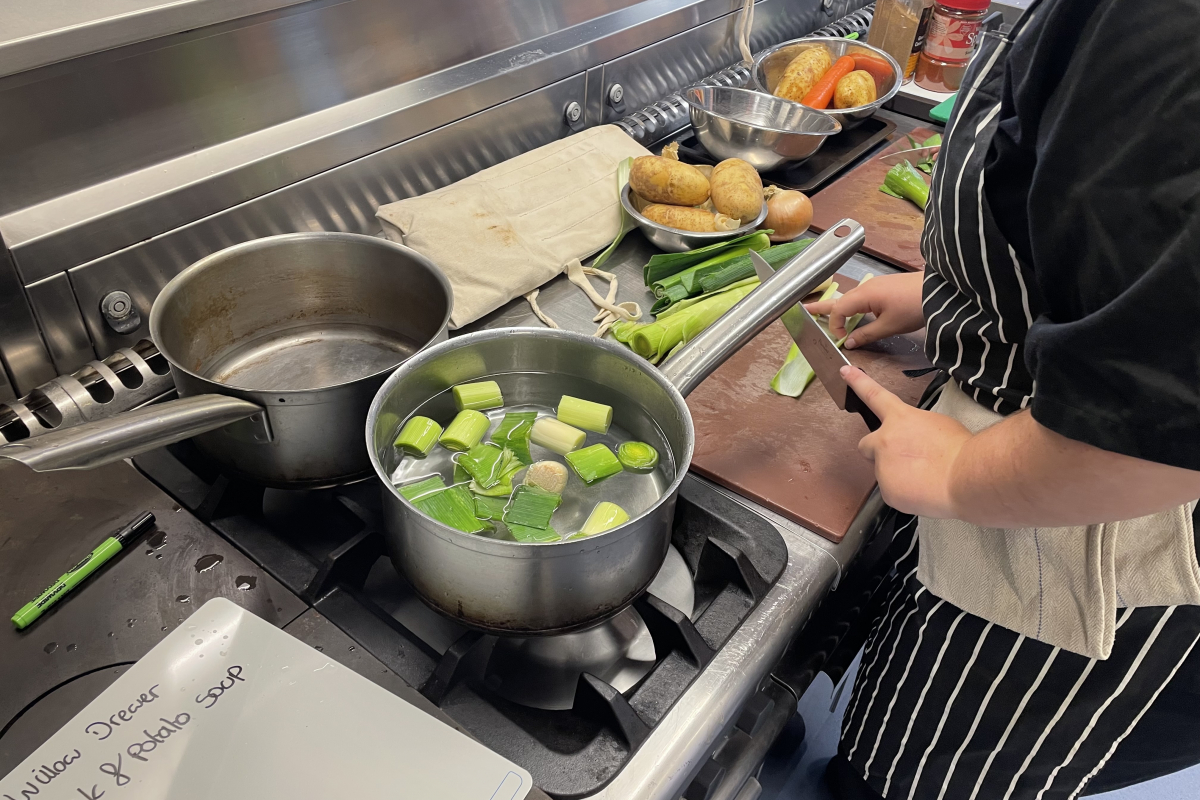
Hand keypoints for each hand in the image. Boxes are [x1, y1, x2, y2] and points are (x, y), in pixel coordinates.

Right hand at [805, 271, 924, 349]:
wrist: (939, 290)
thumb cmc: (913, 307)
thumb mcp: (889, 326)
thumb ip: (866, 334)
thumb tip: (849, 342)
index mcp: (864, 295)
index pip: (839, 310)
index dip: (836, 325)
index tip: (843, 339)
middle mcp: (866, 288)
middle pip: (839, 299)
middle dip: (822, 306)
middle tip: (805, 309)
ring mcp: (876, 285)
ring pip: (850, 298)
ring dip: (838, 307)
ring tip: (824, 312)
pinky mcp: (884, 287)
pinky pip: (861, 297)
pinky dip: (852, 305)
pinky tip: (854, 313)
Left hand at [842, 366, 970, 518]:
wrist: (966, 476)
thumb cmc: (960, 449)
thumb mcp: (939, 425)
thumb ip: (916, 429)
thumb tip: (914, 440)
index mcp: (900, 419)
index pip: (874, 395)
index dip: (857, 382)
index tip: (845, 372)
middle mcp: (885, 440)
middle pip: (866, 445)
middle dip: (877, 452)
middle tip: (900, 459)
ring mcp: (883, 467)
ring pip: (884, 473)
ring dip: (898, 476)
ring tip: (925, 478)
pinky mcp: (887, 491)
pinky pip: (894, 493)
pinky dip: (905, 494)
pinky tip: (923, 491)